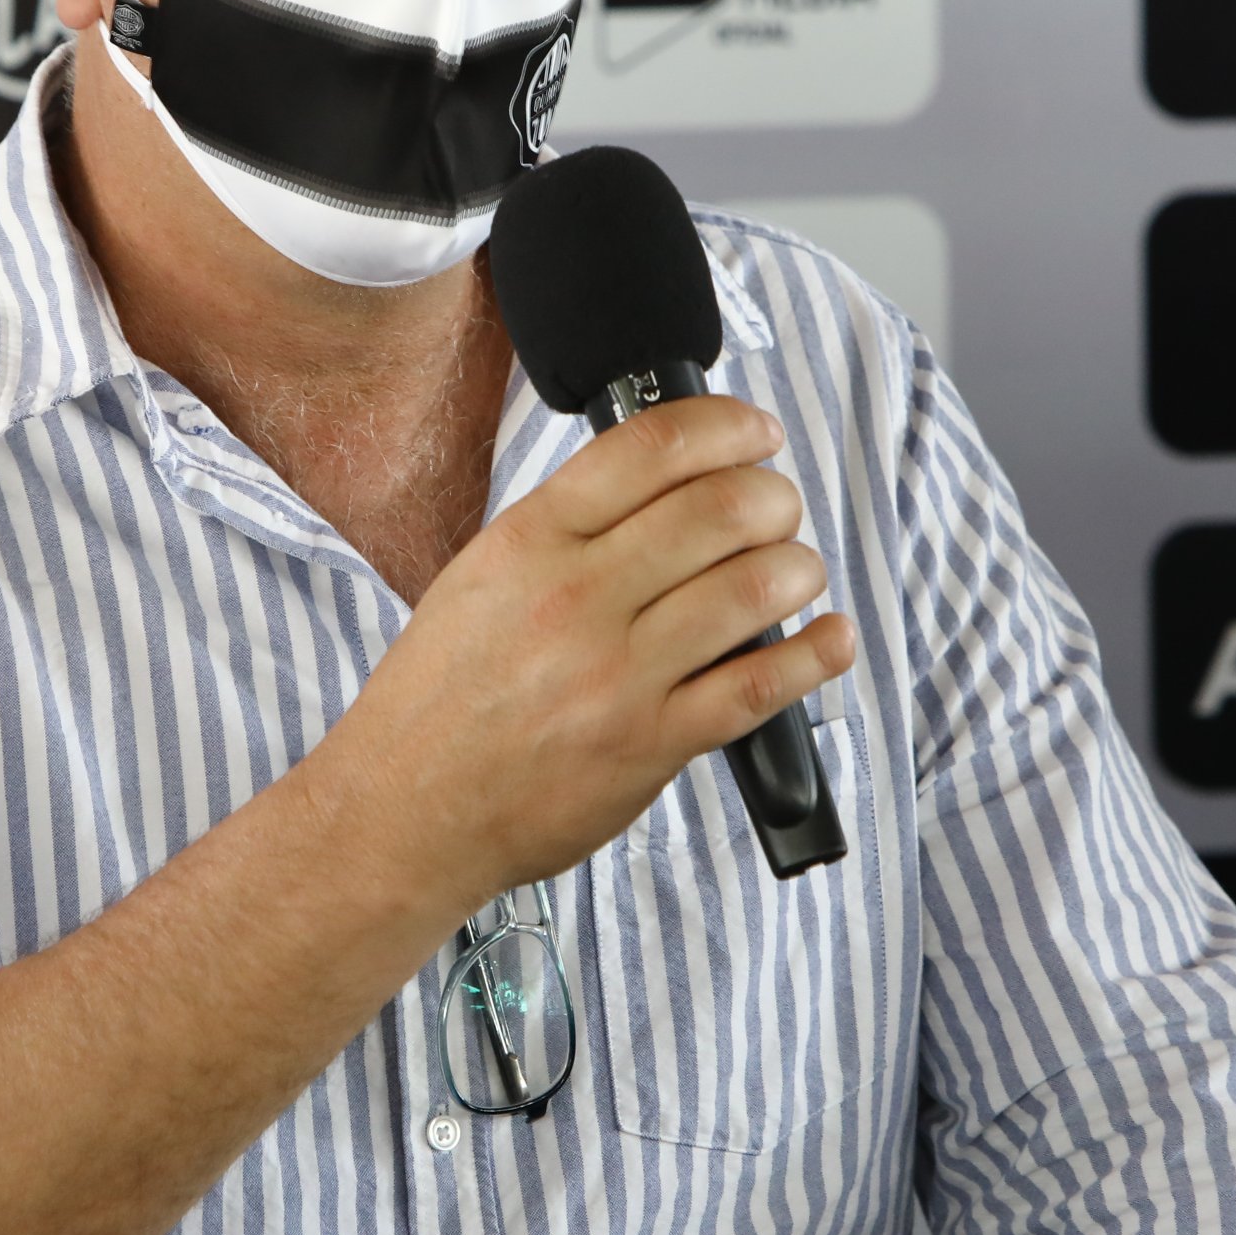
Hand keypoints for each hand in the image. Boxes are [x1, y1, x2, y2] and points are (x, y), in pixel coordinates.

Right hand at [327, 395, 857, 908]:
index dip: (725, 426)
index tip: (755, 432)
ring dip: (798, 568)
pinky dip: (815, 655)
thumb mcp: (479, 577)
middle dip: (773, 497)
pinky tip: (829, 639)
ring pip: (754, 587)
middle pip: (720, 508)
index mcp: (530, 542)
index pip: (650, 447)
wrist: (406, 808)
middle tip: (778, 508)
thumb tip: (662, 485)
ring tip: (797, 571)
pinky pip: (760, 686)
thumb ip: (565, 531)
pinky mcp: (651, 745)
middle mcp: (577, 598)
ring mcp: (618, 674)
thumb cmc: (438, 698)